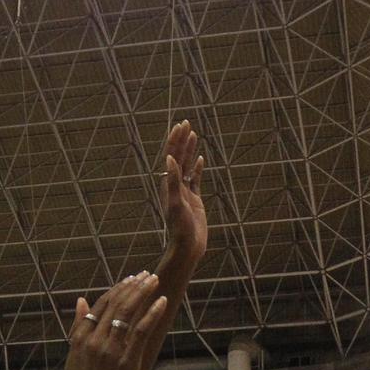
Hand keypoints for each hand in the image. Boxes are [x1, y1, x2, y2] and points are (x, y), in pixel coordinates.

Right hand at [61, 273, 172, 369]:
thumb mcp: (74, 356)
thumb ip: (78, 328)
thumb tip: (81, 301)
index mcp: (81, 337)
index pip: (100, 305)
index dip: (116, 289)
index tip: (129, 279)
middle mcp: (95, 339)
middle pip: (116, 304)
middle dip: (132, 286)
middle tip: (145, 274)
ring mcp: (111, 349)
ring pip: (128, 312)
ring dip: (143, 293)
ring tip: (153, 280)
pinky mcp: (126, 360)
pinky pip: (141, 330)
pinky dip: (152, 313)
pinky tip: (161, 301)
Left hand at [160, 120, 205, 262]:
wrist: (187, 247)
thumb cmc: (180, 229)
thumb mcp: (177, 204)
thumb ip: (173, 181)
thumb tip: (168, 158)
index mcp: (168, 184)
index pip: (171, 156)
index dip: (175, 140)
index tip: (180, 125)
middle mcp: (174, 185)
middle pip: (177, 157)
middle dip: (181, 140)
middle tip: (186, 122)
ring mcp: (185, 192)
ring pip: (187, 165)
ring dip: (189, 150)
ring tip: (193, 134)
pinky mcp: (194, 199)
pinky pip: (195, 179)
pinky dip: (198, 167)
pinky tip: (201, 159)